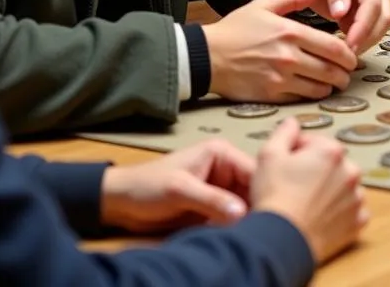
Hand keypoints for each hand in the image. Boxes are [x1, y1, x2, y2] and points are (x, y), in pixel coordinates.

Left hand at [100, 139, 253, 232]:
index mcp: (222, 153)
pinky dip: (232, 227)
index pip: (253, 171)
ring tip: (249, 234)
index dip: (263, 191)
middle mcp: (225, 169)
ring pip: (243, 205)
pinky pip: (229, 217)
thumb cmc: (147, 186)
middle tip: (259, 228)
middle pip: (251, 189)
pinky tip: (235, 237)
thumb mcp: (179, 190)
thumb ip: (211, 200)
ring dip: (244, 220)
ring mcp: (219, 189)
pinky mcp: (211, 207)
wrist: (119, 202)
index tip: (270, 212)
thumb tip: (242, 212)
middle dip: (254, 207)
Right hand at [204, 0, 357, 102]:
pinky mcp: (271, 95)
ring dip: (332, 86)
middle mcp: (289, 57)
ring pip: (319, 87)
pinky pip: (302, 98)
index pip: (333, 47)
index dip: (349, 55)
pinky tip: (314, 89)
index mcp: (291, 32)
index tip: (352, 58)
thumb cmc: (236, 29)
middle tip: (348, 73)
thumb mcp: (264, 5)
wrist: (207, 56)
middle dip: (345, 74)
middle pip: (331, 70)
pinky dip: (313, 95)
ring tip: (335, 83)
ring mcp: (280, 78)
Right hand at [252, 118, 367, 264]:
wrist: (281, 242)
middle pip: (331, 164)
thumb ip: (284, 133)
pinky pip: (351, 211)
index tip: (285, 165)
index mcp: (332, 151)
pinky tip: (322, 217)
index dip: (296, 152)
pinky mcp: (357, 222)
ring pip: (343, 187)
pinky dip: (340, 213)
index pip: (314, 143)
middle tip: (294, 185)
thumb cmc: (275, 197)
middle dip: (315, 170)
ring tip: (307, 203)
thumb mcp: (269, 155)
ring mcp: (356, 198)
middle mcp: (350, 171)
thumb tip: (292, 123)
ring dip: (330, 191)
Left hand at [295, 0, 389, 51]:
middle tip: (347, 54)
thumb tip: (341, 12)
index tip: (348, 45)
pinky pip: (375, 29)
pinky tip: (347, 44)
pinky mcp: (375, 10)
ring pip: (383, 25)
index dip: (362, 26)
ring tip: (345, 50)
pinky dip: (363, 39)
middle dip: (367, 37)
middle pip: (383, 17)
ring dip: (367, 40)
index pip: (372, 3)